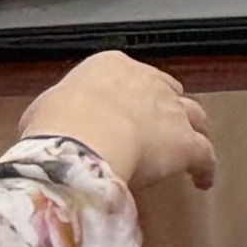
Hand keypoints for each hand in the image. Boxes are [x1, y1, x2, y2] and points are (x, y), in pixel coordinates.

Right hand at [18, 48, 216, 195]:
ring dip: (193, 130)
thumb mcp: (41, 111)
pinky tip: (203, 180)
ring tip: (193, 145)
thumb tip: (46, 130)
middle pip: (167, 91)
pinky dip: (205, 167)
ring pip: (193, 115)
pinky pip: (204, 154)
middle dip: (166, 107)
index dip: (131, 94)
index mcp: (111, 67)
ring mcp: (171, 110)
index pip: (128, 77)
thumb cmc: (57, 123)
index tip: (126, 108)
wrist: (84, 136)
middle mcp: (147, 81)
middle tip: (163, 125)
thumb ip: (54, 114)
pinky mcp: (185, 142)